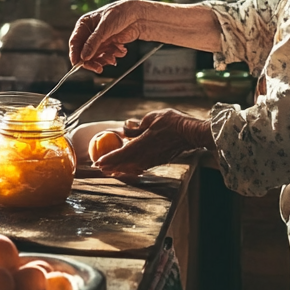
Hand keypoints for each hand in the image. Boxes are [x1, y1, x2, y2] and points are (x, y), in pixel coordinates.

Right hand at [69, 0, 145, 73]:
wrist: (139, 15)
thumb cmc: (120, 13)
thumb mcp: (104, 27)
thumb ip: (93, 42)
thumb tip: (83, 57)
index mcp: (84, 25)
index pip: (75, 42)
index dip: (75, 54)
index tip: (77, 64)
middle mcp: (91, 33)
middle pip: (85, 53)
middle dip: (92, 61)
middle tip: (98, 68)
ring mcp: (101, 40)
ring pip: (96, 56)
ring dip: (104, 59)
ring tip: (113, 58)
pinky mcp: (110, 45)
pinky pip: (107, 56)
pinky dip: (113, 56)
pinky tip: (121, 50)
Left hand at [95, 109, 212, 176]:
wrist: (191, 132)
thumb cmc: (173, 122)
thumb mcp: (151, 118)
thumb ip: (137, 126)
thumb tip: (124, 129)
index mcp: (142, 143)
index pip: (121, 153)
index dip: (109, 159)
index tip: (98, 162)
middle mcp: (146, 154)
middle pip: (124, 163)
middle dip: (111, 166)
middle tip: (99, 168)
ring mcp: (153, 159)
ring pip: (132, 167)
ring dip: (120, 169)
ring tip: (110, 171)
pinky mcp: (159, 160)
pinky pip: (141, 166)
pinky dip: (131, 169)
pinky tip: (128, 169)